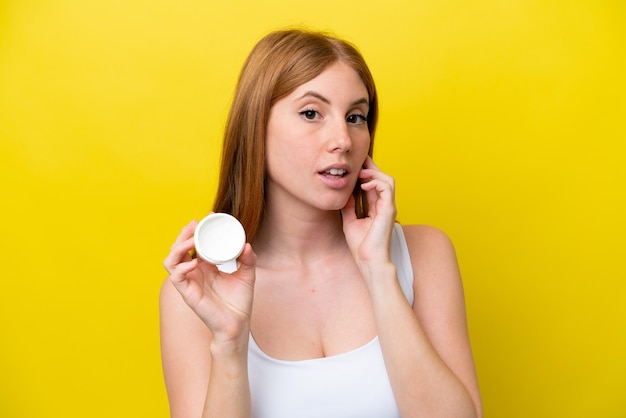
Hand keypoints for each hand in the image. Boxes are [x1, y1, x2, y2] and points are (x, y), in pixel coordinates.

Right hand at [163, 220, 256, 346]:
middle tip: (195, 224)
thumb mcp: (247, 275)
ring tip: (190, 241)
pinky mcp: (187, 294)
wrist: (238, 325)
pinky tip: (193, 263)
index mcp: (206, 265)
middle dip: (184, 233)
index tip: (209, 216)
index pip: (195, 243)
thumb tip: (247, 244)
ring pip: (171, 261)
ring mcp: (189, 282)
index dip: (198, 229)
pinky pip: (176, 278)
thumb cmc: (240, 302)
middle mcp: (194, 271)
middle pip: (179, 248)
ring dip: (177, 248)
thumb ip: (248, 259)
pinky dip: (181, 269)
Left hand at [341, 156, 396, 269]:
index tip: (354, 165)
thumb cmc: (361, 245)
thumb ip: (349, 206)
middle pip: (382, 178)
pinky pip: (387, 187)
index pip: (374, 184)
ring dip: (374, 173)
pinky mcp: (389, 209)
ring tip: (360, 173)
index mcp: (377, 207)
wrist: (368, 261)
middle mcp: (385, 205)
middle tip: (358, 160)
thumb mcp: (350, 220)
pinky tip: (363, 185)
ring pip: (388, 179)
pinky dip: (375, 182)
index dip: (366, 172)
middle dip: (370, 167)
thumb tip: (344, 192)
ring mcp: (388, 207)